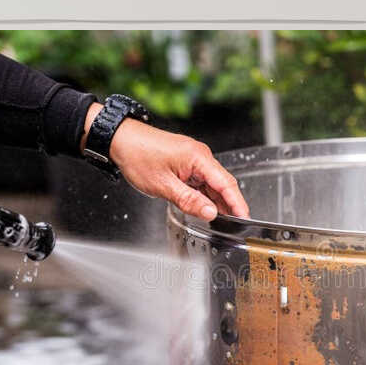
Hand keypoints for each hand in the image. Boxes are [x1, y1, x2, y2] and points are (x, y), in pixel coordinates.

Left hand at [99, 114, 249, 221]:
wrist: (121, 139)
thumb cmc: (138, 155)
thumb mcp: (164, 186)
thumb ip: (189, 201)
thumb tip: (210, 213)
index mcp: (198, 157)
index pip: (226, 183)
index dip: (237, 203)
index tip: (245, 218)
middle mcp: (199, 156)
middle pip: (222, 184)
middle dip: (229, 204)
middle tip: (235, 225)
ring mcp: (193, 158)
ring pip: (211, 184)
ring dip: (216, 201)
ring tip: (221, 221)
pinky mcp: (185, 162)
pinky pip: (201, 181)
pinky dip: (204, 195)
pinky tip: (204, 207)